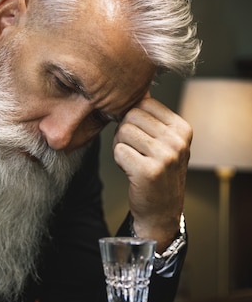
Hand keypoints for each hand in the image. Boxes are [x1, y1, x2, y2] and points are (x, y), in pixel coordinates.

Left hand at [113, 95, 191, 251]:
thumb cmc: (158, 175)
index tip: (139, 138)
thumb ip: (152, 118)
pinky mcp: (148, 171)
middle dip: (124, 133)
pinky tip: (130, 171)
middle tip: (133, 151)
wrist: (160, 212)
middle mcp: (177, 141)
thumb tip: (137, 90)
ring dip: (120, 147)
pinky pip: (119, 151)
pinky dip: (119, 161)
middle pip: (131, 116)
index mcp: (182, 129)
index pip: (144, 104)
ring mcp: (164, 156)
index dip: (133, 120)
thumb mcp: (164, 143)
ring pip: (123, 132)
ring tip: (132, 161)